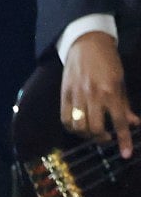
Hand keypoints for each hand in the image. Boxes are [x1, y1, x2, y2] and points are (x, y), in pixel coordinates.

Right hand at [62, 31, 139, 158]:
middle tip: (107, 137)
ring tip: (92, 132)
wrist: (85, 42)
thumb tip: (134, 123)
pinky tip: (78, 126)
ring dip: (86, 135)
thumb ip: (125, 104)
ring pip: (78, 126)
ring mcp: (76, 95)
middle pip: (95, 129)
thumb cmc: (108, 60)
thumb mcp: (121, 81)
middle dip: (102, 138)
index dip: (124, 140)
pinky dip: (72, 127)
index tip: (126, 154)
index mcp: (110, 92)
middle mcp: (92, 96)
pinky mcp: (64, 93)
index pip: (119, 123)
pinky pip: (64, 117)